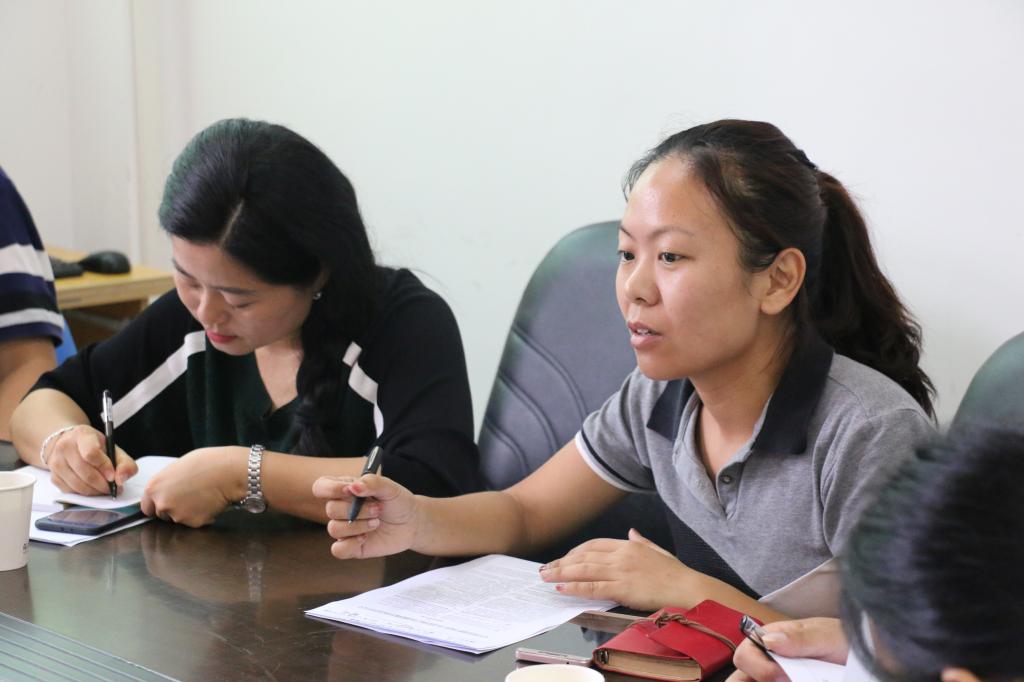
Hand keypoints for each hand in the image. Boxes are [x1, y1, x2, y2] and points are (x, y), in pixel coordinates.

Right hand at [46, 424, 137, 495]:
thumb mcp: (112, 448)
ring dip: (95, 491)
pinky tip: (92, 488)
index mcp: (82, 435)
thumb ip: (124, 463)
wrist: (70, 443)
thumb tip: (121, 479)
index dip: (104, 467)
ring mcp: (56, 462)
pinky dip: (84, 493)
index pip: (91, 453)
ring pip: (78, 485)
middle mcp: (65, 447)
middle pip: (85, 473)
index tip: (113, 477)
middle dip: (103, 485)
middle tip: (113, 488)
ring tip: (104, 488)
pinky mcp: (53, 476)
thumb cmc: (93, 446)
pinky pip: (71, 491)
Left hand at [141, 447, 243, 526]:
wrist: (229, 471)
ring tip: (202, 497)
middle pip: (162, 516)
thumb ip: (167, 483)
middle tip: (189, 497)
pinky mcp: (194, 523)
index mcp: (154, 488)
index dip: (158, 505)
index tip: (168, 502)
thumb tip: (167, 491)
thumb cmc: (207, 463)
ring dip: (188, 513)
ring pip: (179, 520)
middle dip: (173, 510)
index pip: (147, 507)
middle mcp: (162, 504)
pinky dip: (202, 516)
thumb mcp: (178, 467)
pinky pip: (196, 522)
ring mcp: (177, 515)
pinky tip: (210, 502)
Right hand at [312, 474, 418, 559]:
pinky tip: (365, 538)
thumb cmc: (397, 501)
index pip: (321, 487)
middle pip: (330, 509)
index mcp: (344, 490)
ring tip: (377, 522)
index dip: (331, 489)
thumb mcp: (389, 487)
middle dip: (357, 510)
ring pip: (334, 529)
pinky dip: (350, 544)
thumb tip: (353, 487)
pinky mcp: (350, 547)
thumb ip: (372, 482)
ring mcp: (344, 529)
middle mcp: (340, 509)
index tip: (351, 490)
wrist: (411, 522)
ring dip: (358, 525)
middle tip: (378, 509)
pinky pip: (338, 550)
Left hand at [538, 529, 700, 609]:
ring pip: (584, 570)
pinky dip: (575, 587)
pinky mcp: (623, 589)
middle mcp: (621, 555)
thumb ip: (641, 541)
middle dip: (561, 563)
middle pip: (584, 557)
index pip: (594, 545)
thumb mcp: (657, 550)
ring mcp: (621, 572)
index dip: (575, 552)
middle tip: (544, 569)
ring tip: (545, 577)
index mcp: (628, 546)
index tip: (563, 559)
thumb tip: (631, 532)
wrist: (688, 587)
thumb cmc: (675, 573)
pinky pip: (594, 587)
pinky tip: (562, 588)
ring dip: (561, 573)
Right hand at [727, 617, 847, 681]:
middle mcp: (767, 662)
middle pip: (739, 678)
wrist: (862, 652)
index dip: (758, 668)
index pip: (745, 656)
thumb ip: (800, 638)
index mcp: (770, 641)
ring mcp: (776, 679)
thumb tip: (769, 640)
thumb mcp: (825, 636)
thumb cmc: (841, 639)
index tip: (782, 675)